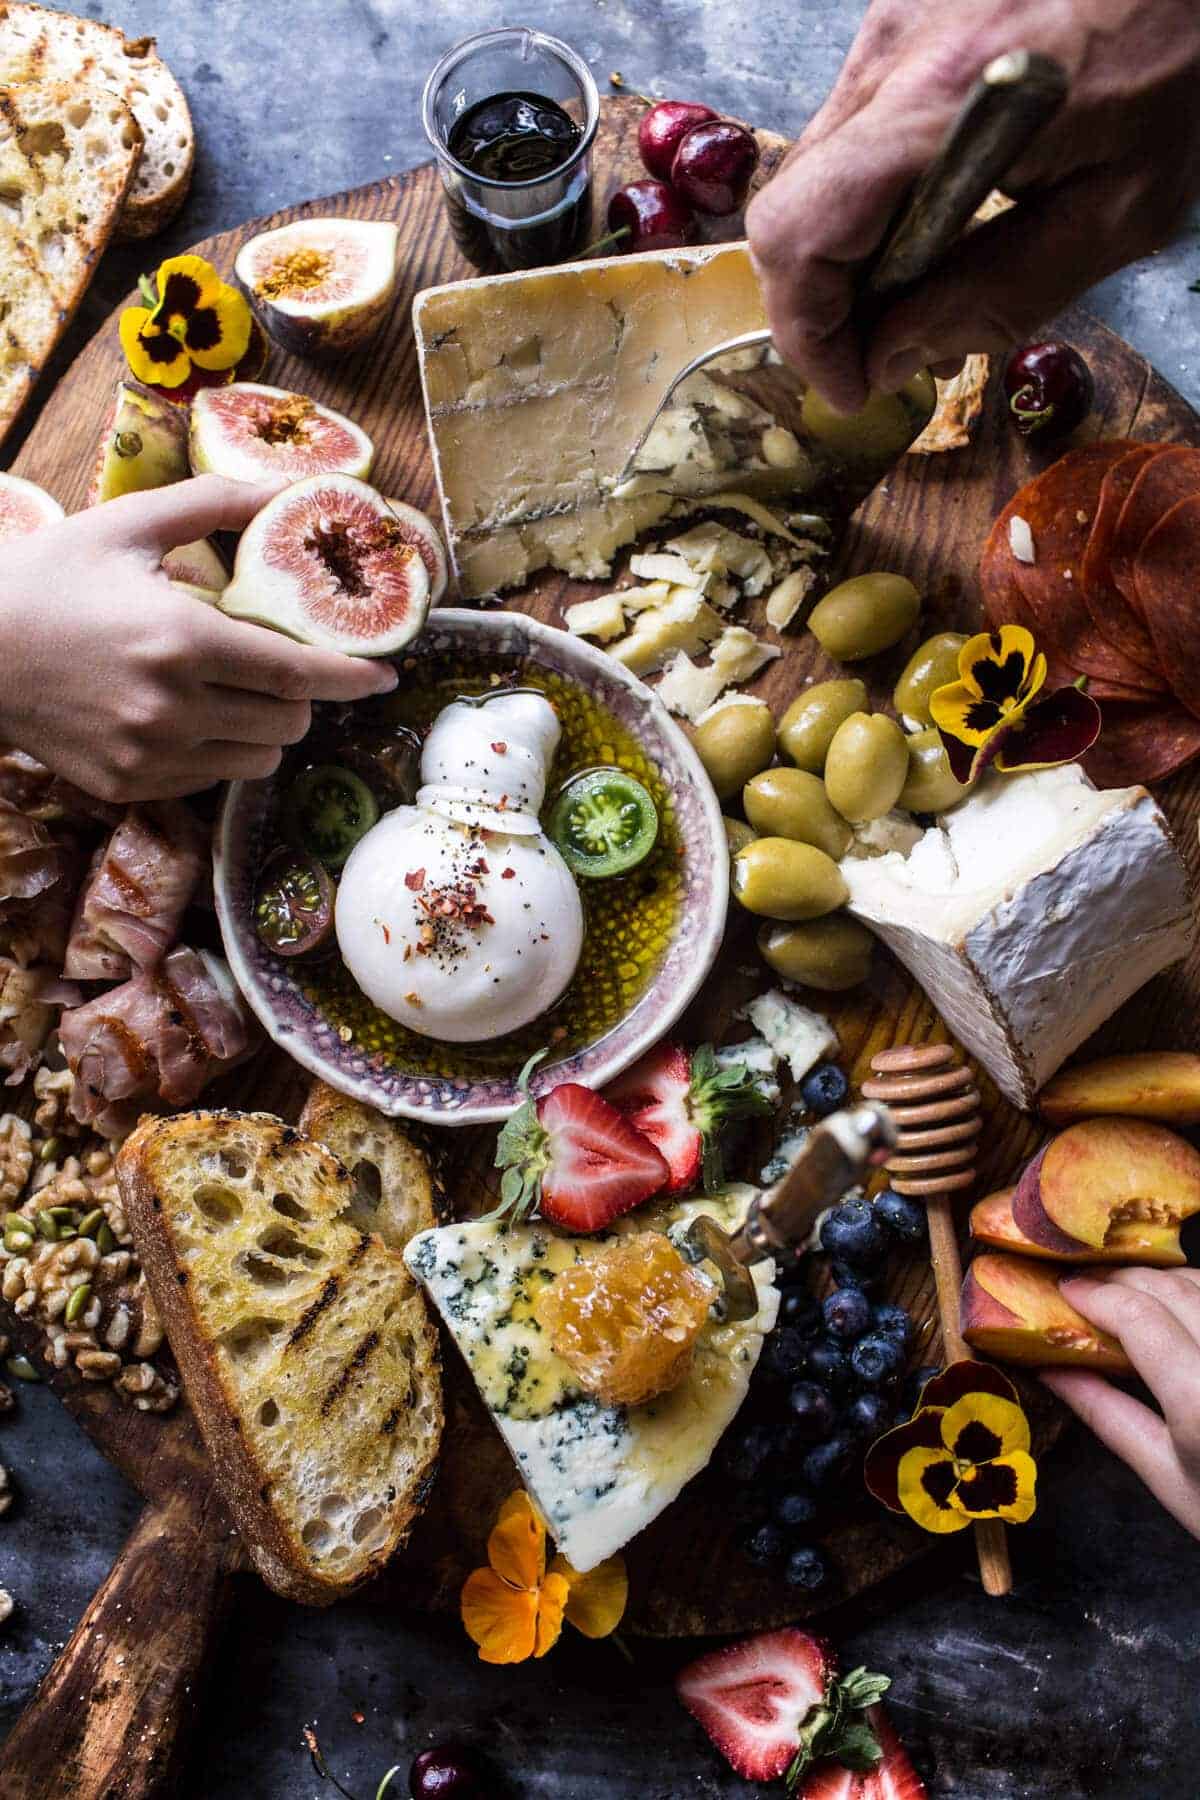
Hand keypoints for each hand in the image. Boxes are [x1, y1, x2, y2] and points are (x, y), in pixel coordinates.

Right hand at [0, 475, 396, 802]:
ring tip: (239, 694)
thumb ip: (213, 505)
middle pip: (289, 722)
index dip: (352, 677)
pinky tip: (191, 717)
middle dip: (303, 698)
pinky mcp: (129, 785)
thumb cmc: (49, 579)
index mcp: (183, 641)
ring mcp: (150, 755)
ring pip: (257, 759)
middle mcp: (173, 707)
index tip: (385, 678)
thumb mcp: (127, 526)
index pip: (298, 672)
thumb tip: (284, 488)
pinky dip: (219, 752)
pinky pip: (210, 780)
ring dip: (266, 730)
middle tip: (285, 669)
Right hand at [746, 0, 1199, 411]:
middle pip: (787, 215)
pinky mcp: (897, 19)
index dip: (808, 332)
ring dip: (847, 259)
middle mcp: (891, 55)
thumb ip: (1001, 295)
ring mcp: (886, 28)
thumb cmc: (1183, 62)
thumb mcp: (1122, 207)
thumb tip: (892, 358)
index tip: (854, 384)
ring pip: (812, 179)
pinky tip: (934, 224)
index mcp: (944, 105)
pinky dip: (870, 205)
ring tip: (920, 295)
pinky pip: (848, 138)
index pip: (801, 234)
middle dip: (823, 307)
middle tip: (886, 355)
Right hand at [1043, 1269, 1199, 1538]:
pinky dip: (1196, 1293)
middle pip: (1173, 1288)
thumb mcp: (1168, 1477)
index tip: (1064, 1290)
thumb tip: (1051, 1369)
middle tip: (1087, 1286)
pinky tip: (1180, 1308)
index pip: (1139, 1316)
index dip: (1095, 1293)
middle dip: (1122, 1278)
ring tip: (1130, 1293)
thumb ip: (1109, 1416)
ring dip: (1162, 1279)